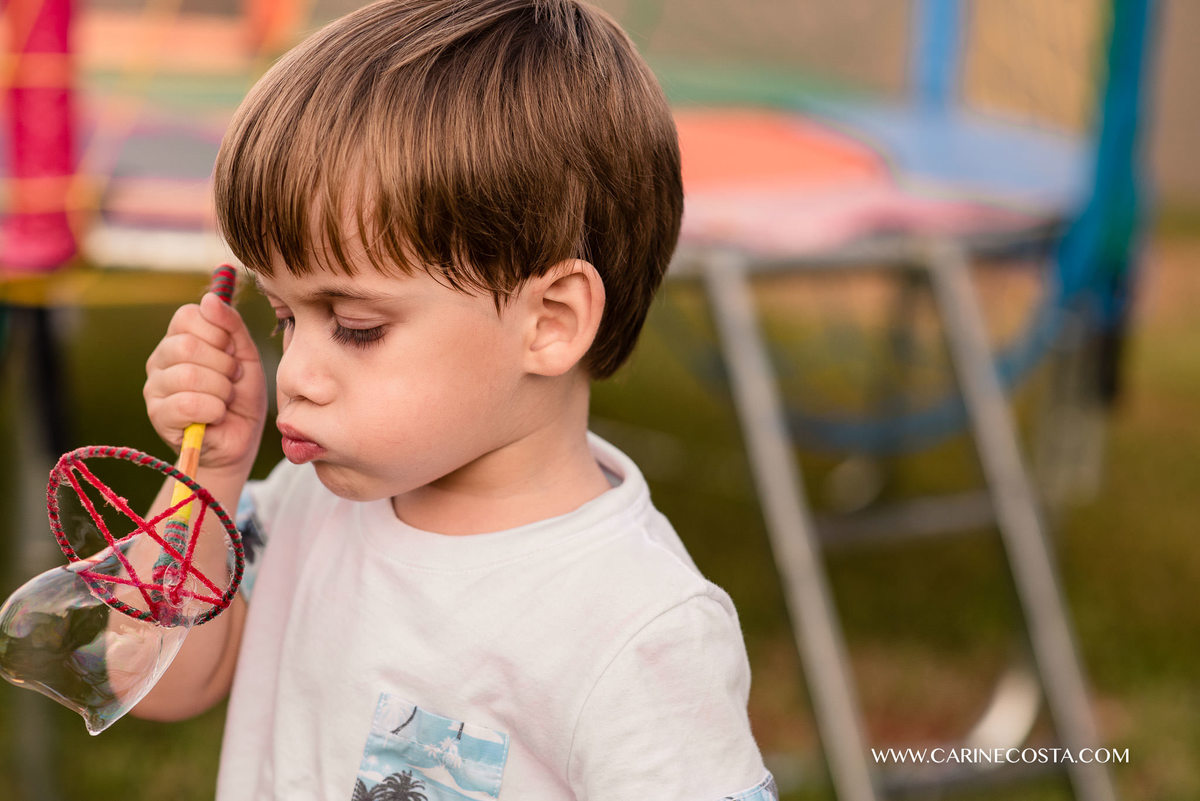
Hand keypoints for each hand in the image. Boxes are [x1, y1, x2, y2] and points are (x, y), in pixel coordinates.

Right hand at [144, 292, 267, 472]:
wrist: (240, 440)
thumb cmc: (241, 396)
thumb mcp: (246, 355)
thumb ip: (231, 325)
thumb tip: (209, 298)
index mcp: (179, 339)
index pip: (188, 315)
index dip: (219, 332)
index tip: (232, 351)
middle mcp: (160, 360)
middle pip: (188, 346)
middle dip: (224, 365)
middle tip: (232, 379)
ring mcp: (155, 388)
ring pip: (189, 375)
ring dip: (221, 390)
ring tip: (226, 399)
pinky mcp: (158, 416)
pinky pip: (188, 403)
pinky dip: (215, 409)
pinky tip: (217, 415)